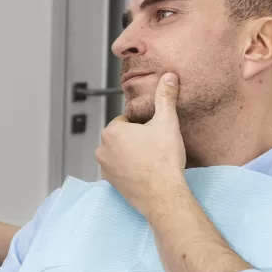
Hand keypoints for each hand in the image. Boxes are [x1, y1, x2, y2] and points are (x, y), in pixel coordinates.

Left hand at [96, 73, 186, 216]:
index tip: (154, 134)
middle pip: (121, 137)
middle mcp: (102, 149)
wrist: (163, 195)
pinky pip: (119, 169)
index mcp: (111, 131)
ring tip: (150, 160)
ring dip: (131, 154)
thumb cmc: (164, 160)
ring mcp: (104, 167)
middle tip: (154, 147)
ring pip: (119, 153)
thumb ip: (165, 97)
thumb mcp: (167, 123)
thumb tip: (168, 77)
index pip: (126, 121)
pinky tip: (144, 172)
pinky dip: (129, 168)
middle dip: (135, 140)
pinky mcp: (110, 182)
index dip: (142, 126)